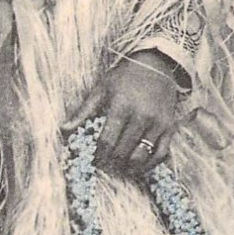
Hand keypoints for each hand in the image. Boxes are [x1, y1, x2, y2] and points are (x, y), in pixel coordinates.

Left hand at [69, 50, 178, 178]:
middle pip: (123, 151)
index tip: (94, 160)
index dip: (98, 155)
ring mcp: (157, 123)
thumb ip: (84, 111)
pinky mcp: (169, 127)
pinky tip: (139, 166)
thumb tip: (64, 130)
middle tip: (105, 166)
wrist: (156, 66)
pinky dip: (150, 165)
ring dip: (129, 167)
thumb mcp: (102, 89)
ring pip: (141, 156)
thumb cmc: (125, 78)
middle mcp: (141, 116)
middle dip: (112, 163)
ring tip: (120, 168)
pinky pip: (161, 154)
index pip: (107, 141)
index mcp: (122, 106)